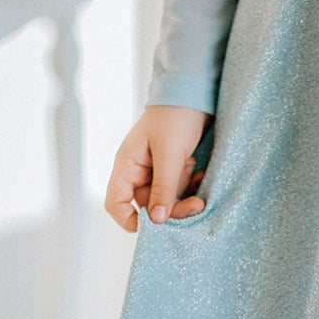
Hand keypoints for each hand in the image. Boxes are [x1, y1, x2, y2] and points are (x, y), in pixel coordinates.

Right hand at [104, 104, 212, 233]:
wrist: (197, 91)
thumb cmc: (176, 116)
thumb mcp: (170, 153)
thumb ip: (163, 188)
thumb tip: (157, 221)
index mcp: (128, 165)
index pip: (116, 203)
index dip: (129, 220)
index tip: (154, 227)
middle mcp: (140, 170)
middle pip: (148, 206)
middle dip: (171, 211)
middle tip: (195, 207)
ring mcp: (158, 169)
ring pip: (167, 200)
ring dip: (185, 201)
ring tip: (202, 195)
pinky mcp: (176, 166)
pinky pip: (180, 189)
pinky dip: (192, 188)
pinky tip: (202, 177)